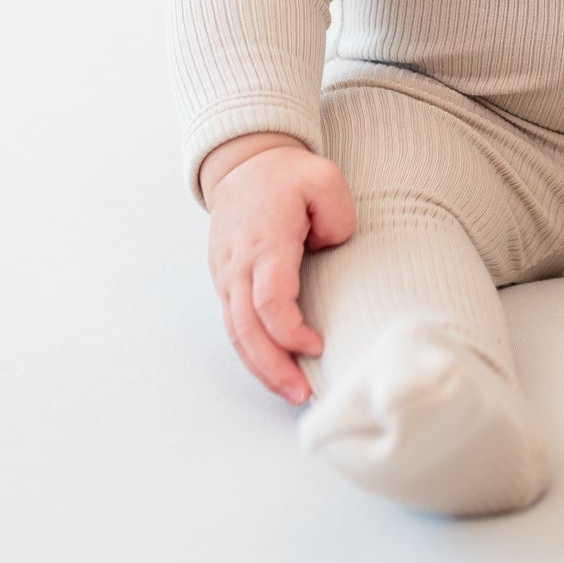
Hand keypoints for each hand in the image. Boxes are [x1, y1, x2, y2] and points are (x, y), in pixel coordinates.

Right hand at [205, 141, 355, 405]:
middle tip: (303, 395)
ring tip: (293, 394)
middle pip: (246, 328)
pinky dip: (253, 354)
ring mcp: (227, 277)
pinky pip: (235, 327)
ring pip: (236, 334)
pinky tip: (276, 372)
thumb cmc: (286, 176)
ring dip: (261, 368)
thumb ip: (337, 214)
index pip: (267, 297)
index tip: (316, 345)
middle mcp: (238, 264)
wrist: (243, 167)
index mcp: (263, 240)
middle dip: (273, 366)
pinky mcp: (226, 285)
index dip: (288, 329)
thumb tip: (331, 246)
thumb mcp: (323, 177)